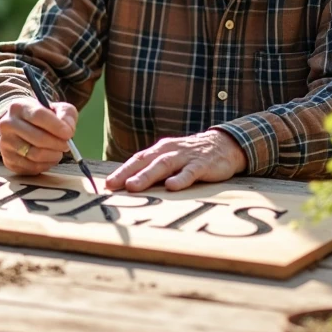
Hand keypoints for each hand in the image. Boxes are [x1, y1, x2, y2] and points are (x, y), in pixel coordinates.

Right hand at [0, 98, 77, 175]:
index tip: (69, 134)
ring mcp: (5, 143)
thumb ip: (66, 115)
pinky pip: (31, 167)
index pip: (38, 116)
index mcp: (18, 107)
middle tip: (67, 145)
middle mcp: (7, 124)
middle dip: (57, 143)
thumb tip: (68, 129)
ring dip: (53, 155)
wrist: (22, 127)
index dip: (56, 126)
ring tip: (59, 152)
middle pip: (37, 138)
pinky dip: (45, 165)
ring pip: (34, 154)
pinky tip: (49, 158)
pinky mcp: (8, 160)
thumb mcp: (57, 109)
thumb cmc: (43, 118)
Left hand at [104, 129, 245, 192]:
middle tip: (115, 185)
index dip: (122, 171)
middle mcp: (170, 151)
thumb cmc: (190, 156)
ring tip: (133, 186)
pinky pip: (190, 172)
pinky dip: (180, 179)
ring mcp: (186, 157)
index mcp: (160, 150)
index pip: (137, 159)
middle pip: (147, 161)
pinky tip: (172, 187)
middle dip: (129, 173)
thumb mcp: (171, 159)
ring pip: (164, 165)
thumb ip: (153, 171)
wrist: (224, 145)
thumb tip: (129, 186)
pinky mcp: (202, 165)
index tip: (108, 184)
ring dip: (147, 176)